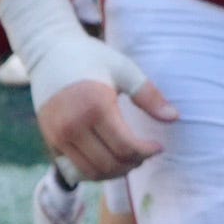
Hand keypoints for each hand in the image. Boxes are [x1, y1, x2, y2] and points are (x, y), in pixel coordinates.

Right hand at [0, 0, 170, 180]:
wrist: (49, 52)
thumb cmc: (91, 58)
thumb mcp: (124, 70)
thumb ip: (149, 96)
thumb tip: (174, 117)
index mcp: (95, 107)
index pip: (125, 147)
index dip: (147, 152)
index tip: (159, 146)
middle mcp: (72, 125)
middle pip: (109, 163)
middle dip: (133, 163)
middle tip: (145, 153)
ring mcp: (57, 135)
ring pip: (91, 172)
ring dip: (115, 172)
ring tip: (130, 158)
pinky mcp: (49, 139)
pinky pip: (74, 168)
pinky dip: (94, 170)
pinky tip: (109, 158)